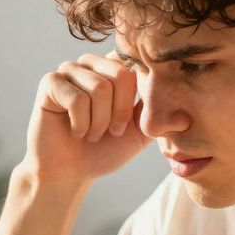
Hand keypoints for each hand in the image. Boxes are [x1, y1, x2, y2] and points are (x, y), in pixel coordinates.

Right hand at [23, 52, 150, 184]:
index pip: (136, 67)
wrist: (70, 172)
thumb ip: (157, 115)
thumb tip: (185, 118)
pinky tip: (74, 131)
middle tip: (109, 132)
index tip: (125, 124)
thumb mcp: (139, 132)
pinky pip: (76, 99)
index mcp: (114, 67)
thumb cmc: (104, 150)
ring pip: (99, 88)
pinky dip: (80, 124)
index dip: (136, 99)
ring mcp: (69, 70)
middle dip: (119, 113)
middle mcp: (92, 63)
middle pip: (120, 75)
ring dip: (99, 122)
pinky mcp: (50, 82)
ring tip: (90, 133)